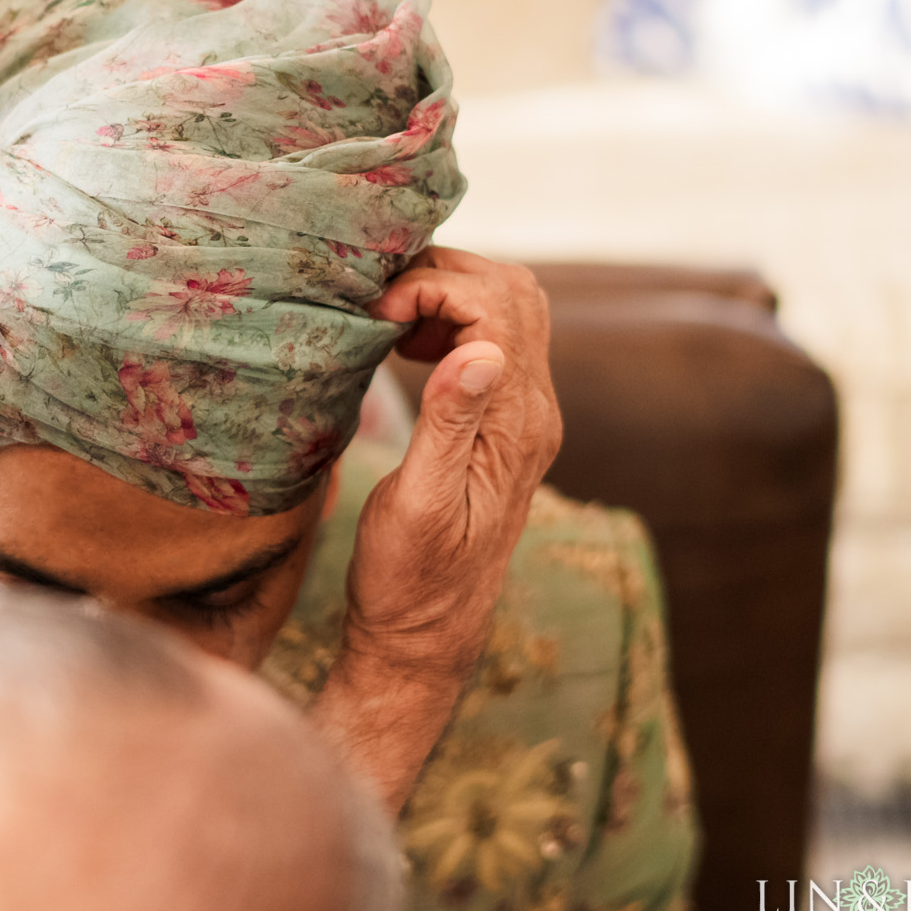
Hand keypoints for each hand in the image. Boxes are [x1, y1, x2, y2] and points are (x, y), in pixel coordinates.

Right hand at [308, 247, 560, 810]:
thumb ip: (450, 423)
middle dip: (443, 274)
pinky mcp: (502, 424)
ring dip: (448, 293)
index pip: (498, 308)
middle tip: (377, 303)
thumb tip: (481, 350)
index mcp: (516, 426)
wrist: (424, 635)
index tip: (376, 313)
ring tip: (386, 319)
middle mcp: (533, 412)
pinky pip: (491, 340)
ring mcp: (523, 416)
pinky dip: (448, 320)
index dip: (435, 287)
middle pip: (513, 292)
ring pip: (508, 308)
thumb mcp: (417, 504)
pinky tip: (401, 345)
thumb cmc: (409, 579)